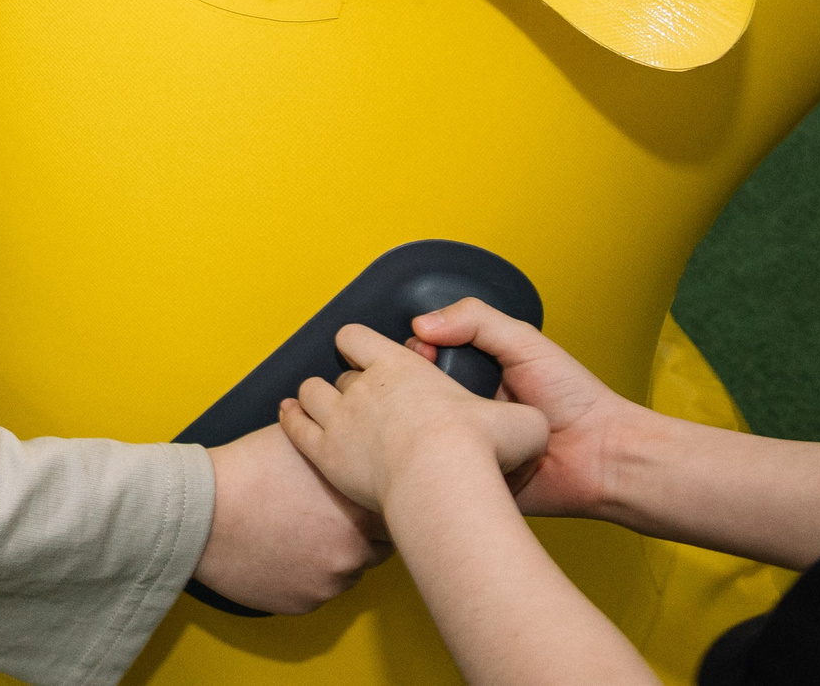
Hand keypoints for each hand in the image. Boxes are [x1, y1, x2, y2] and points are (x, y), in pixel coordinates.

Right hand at [193, 422, 390, 614]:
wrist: (201, 511)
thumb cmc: (246, 471)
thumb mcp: (298, 442)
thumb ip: (333, 447)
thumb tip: (344, 437)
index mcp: (358, 507)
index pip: (393, 514)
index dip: (374, 505)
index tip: (359, 500)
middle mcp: (354, 550)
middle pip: (377, 548)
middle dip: (357, 534)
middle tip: (325, 518)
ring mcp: (330, 582)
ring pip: (347, 572)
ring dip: (332, 556)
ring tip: (298, 533)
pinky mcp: (305, 603)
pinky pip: (318, 591)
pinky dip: (306, 576)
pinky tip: (283, 552)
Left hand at [278, 323, 548, 515]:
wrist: (443, 482)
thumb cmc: (480, 450)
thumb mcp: (522, 422)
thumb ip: (518, 414)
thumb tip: (528, 421)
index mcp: (399, 367)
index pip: (359, 337)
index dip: (360, 343)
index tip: (365, 352)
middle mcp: (363, 386)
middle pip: (340, 373)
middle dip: (349, 382)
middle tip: (363, 400)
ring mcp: (339, 419)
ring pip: (312, 393)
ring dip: (316, 397)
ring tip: (324, 406)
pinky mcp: (325, 454)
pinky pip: (296, 428)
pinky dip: (292, 419)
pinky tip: (290, 417)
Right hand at [397, 298, 637, 518]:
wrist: (605, 458)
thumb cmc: (576, 400)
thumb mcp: (526, 344)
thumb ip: (477, 321)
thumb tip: (421, 325)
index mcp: (476, 374)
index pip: (425, 358)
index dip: (416, 353)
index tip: (421, 352)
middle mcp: (468, 408)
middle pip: (418, 394)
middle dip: (413, 389)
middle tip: (423, 389)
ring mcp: (469, 444)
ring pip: (424, 432)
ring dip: (421, 426)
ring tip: (425, 421)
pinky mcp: (472, 477)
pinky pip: (441, 469)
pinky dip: (436, 461)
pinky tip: (433, 451)